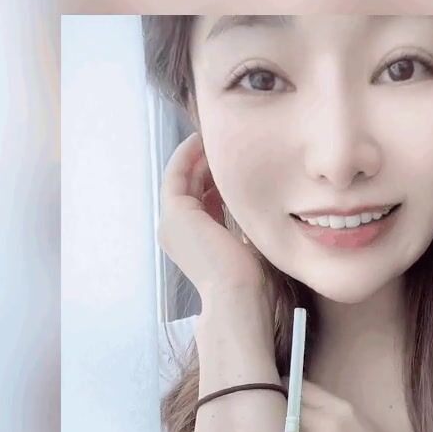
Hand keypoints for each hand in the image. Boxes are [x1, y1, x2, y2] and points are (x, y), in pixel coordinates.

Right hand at [157, 132, 276, 316]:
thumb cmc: (252, 281)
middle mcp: (178, 232)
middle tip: (226, 140)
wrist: (239, 296)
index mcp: (195, 242)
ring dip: (198, 155)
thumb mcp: (249, 244)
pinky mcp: (174, 212)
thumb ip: (245, 224)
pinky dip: (188, 154)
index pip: (203, 200)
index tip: (238, 159)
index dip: (216, 177)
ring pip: (183, 177)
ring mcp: (172, 222)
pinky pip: (177, 173)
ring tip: (216, 135)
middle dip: (207, 162)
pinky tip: (205, 140)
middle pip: (191, 185)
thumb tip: (260, 206)